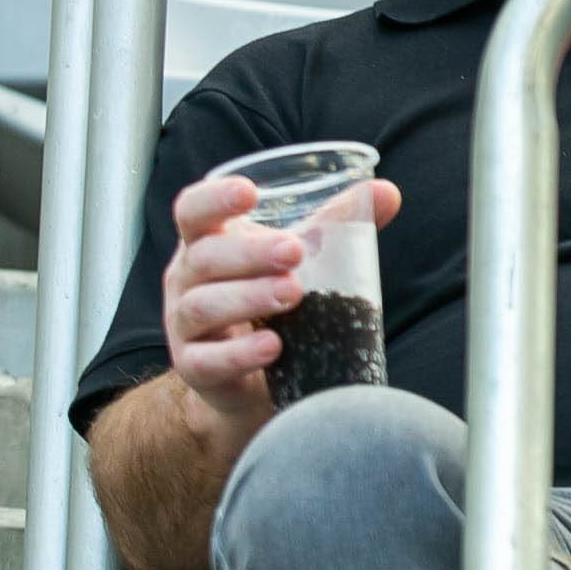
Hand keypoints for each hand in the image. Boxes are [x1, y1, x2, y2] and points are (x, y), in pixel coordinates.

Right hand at [159, 173, 402, 436]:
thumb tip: (387, 192)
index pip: (192, 211)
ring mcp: (184, 326)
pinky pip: (207, 361)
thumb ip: (337, 223)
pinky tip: (273, 346)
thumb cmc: (270, 298)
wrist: (250, 377)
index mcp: (207, 241)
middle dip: (249, 253)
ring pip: (202, 307)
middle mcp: (187, 279)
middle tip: (294, 251)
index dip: (214, 198)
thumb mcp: (301, 256)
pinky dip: (239, 353)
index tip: (249, 192)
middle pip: (204, 257)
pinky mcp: (194, 369)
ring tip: (293, 294)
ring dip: (248, 297)